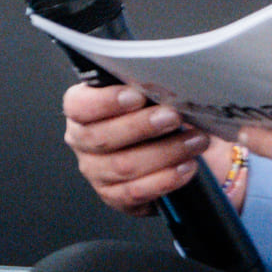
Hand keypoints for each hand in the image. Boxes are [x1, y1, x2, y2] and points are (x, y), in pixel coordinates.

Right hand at [62, 76, 218, 215]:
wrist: (184, 150)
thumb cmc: (166, 116)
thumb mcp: (156, 94)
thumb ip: (151, 85)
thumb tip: (165, 75)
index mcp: (84, 110)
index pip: (78, 105)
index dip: (104, 102)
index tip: (136, 96)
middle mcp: (84, 141)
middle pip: (99, 138)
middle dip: (141, 126)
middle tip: (173, 117)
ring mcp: (97, 172)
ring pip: (122, 166)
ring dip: (164, 152)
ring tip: (194, 141)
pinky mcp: (115, 197)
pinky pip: (136, 192)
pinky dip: (165, 179)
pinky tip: (186, 167)